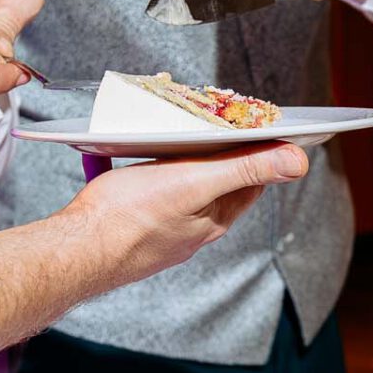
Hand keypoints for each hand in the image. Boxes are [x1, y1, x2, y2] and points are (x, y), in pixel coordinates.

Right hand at [65, 143, 308, 289]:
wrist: (74, 250)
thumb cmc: (128, 218)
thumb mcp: (194, 182)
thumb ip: (244, 169)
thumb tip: (298, 163)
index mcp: (213, 219)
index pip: (251, 180)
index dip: (259, 150)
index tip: (258, 124)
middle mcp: (192, 229)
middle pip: (219, 183)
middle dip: (220, 152)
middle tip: (215, 121)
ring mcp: (162, 230)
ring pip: (185, 189)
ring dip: (185, 162)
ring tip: (178, 136)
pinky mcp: (133, 227)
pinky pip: (154, 196)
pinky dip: (153, 174)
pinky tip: (138, 164)